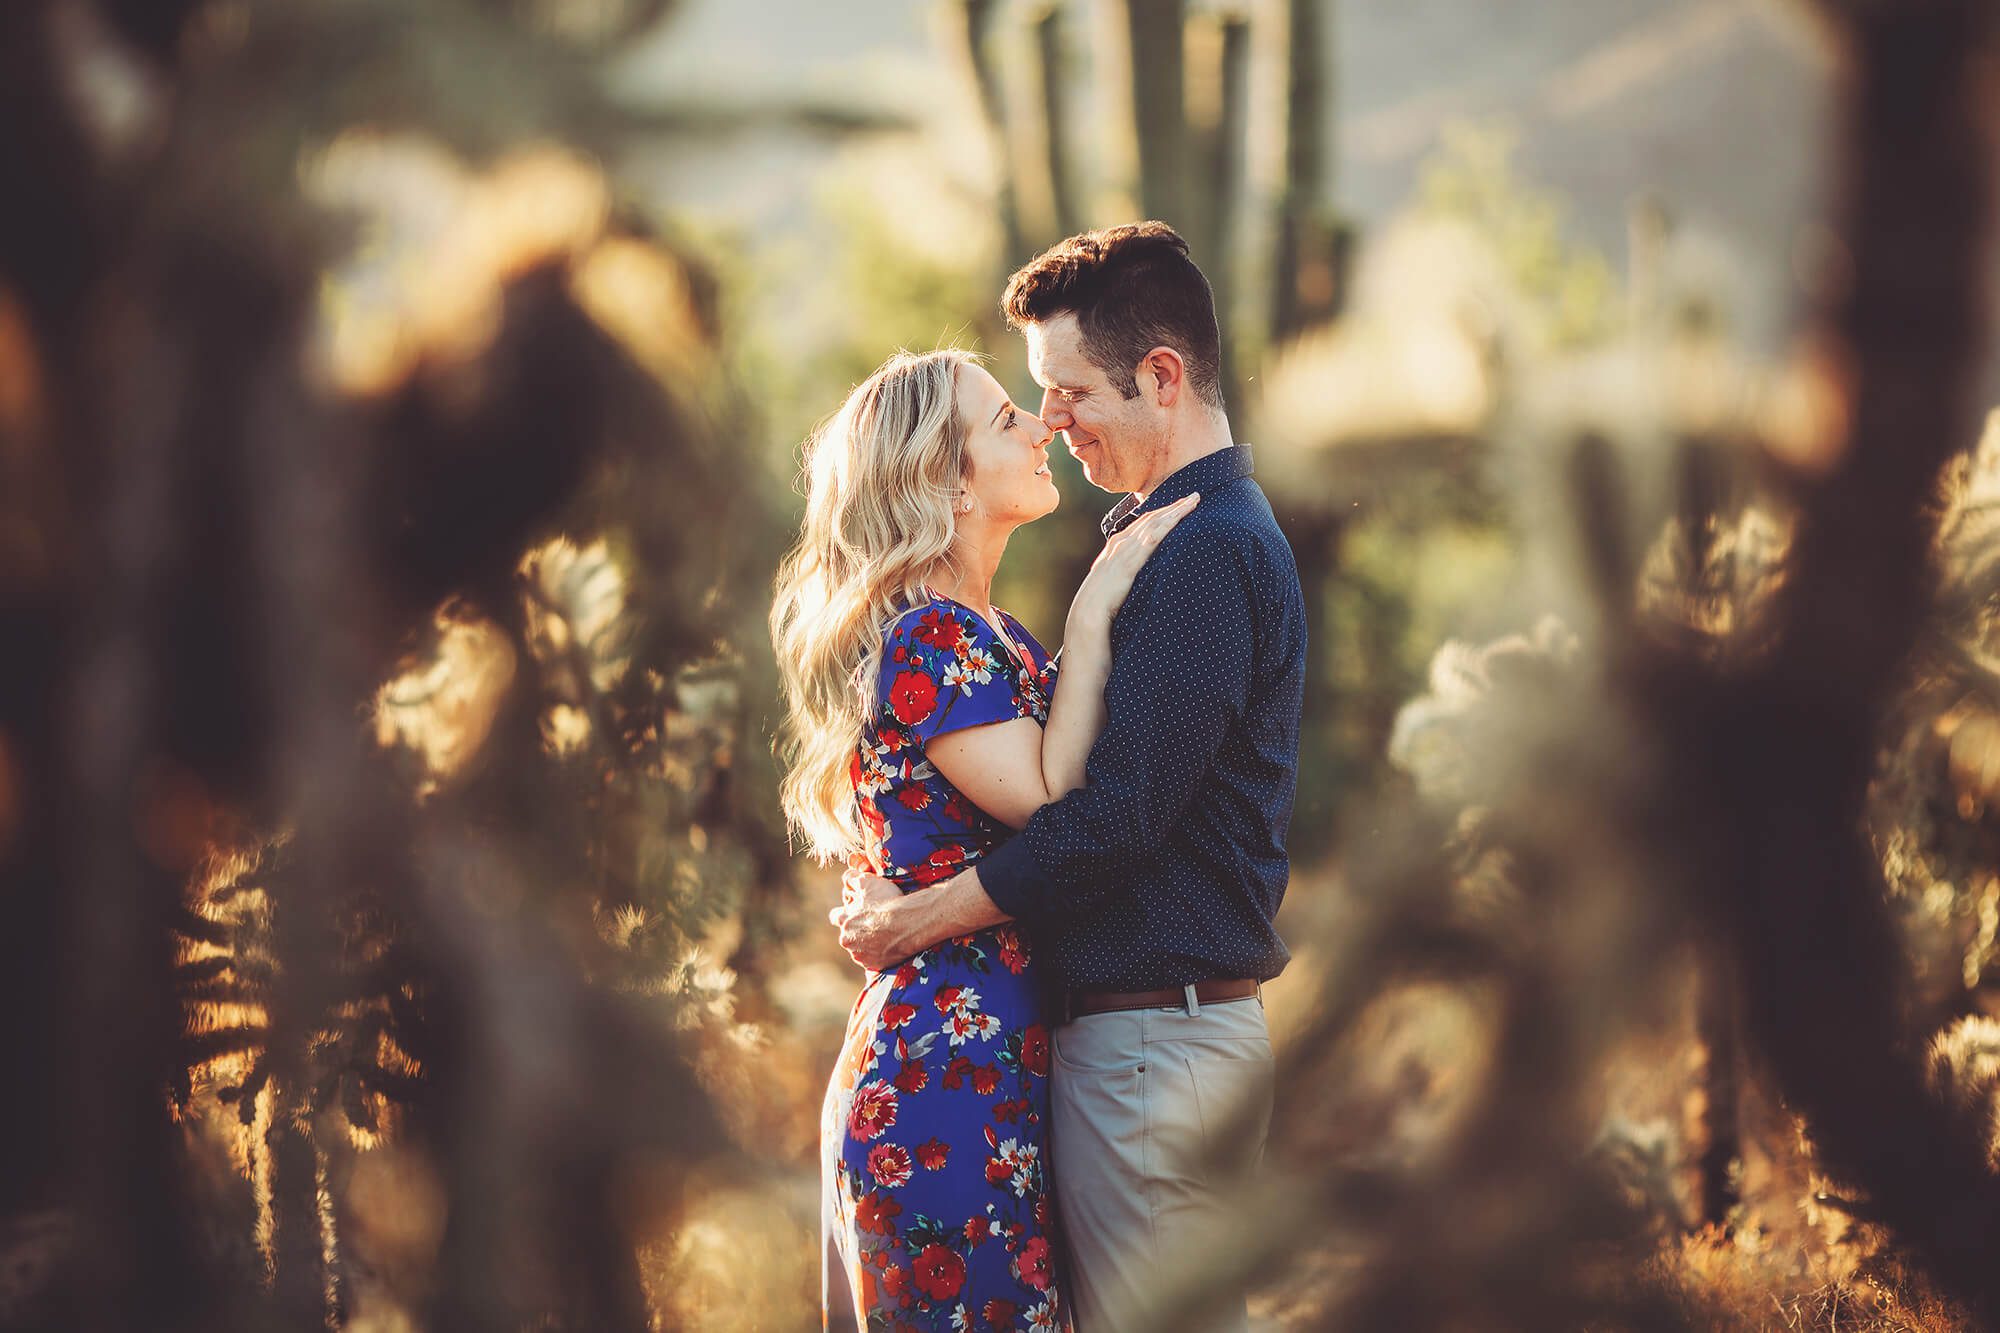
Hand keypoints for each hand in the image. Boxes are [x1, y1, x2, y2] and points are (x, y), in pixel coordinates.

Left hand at [830, 873, 909, 970]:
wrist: (908, 923)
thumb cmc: (888, 901)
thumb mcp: (868, 881)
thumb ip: (852, 878)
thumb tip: (847, 877)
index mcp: (844, 921)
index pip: (836, 917)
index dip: (845, 913)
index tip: (855, 912)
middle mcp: (847, 940)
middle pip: (849, 935)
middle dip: (859, 930)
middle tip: (876, 923)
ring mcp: (860, 955)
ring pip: (860, 949)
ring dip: (868, 943)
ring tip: (886, 934)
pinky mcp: (873, 966)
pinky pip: (873, 960)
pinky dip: (879, 954)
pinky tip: (890, 945)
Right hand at [1066, 492, 1199, 641]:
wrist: (1089, 610)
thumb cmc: (1101, 601)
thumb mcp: (1113, 581)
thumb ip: (1125, 572)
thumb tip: (1135, 577)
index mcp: (1116, 545)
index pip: (1143, 523)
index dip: (1161, 513)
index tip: (1178, 507)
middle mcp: (1121, 542)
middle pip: (1152, 517)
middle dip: (1173, 506)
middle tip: (1194, 496)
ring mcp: (1126, 548)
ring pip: (1156, 522)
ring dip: (1176, 509)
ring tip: (1195, 500)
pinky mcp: (1132, 559)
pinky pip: (1154, 536)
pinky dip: (1169, 522)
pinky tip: (1182, 515)